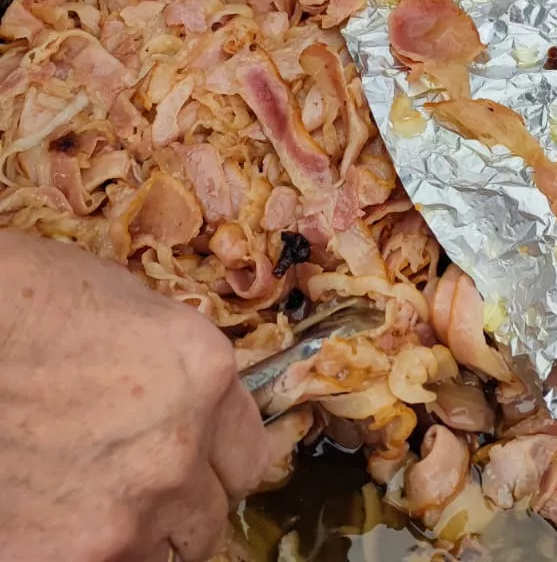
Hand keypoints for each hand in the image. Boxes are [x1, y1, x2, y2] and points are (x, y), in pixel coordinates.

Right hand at [0, 229, 267, 561]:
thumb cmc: (27, 299)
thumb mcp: (124, 304)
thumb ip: (172, 363)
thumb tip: (183, 391)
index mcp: (201, 377)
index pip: (250, 452)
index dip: (219, 453)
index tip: (199, 454)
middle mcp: (177, 455)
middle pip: (211, 515)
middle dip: (182, 499)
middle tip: (138, 478)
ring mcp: (123, 519)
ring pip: (160, 553)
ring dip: (138, 532)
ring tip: (93, 499)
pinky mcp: (67, 559)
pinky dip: (85, 550)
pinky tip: (54, 519)